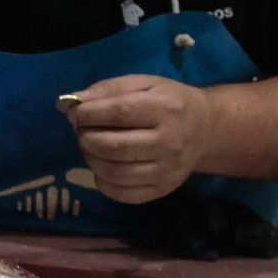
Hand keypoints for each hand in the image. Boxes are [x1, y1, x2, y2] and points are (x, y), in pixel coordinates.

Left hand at [61, 75, 219, 204]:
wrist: (205, 130)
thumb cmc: (169, 102)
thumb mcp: (145, 84)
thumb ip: (109, 90)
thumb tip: (72, 104)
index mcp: (166, 108)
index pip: (119, 113)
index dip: (89, 115)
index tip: (75, 114)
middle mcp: (169, 142)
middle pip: (113, 146)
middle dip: (86, 139)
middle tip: (82, 132)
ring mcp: (167, 170)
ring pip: (114, 172)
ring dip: (90, 160)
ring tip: (90, 148)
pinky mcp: (162, 189)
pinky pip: (122, 193)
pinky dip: (102, 182)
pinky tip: (102, 168)